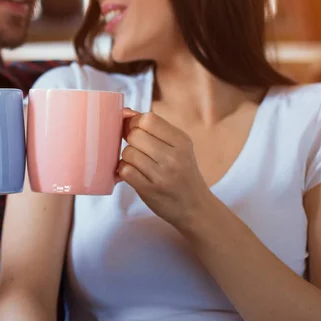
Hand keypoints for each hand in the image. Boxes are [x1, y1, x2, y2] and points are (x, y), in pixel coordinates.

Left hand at [118, 108, 212, 228]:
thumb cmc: (182, 173)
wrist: (196, 208)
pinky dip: (124, 171)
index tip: (136, 131)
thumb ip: (154, 130)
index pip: (148, 119)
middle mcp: (174, 157)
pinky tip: (134, 174)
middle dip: (130, 141)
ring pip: (128, 152)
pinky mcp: (149, 190)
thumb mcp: (178, 148)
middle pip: (135, 135)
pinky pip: (125, 171)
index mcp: (182, 141)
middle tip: (138, 150)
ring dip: (127, 158)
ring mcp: (162, 175)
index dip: (135, 122)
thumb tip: (126, 112)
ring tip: (139, 164)